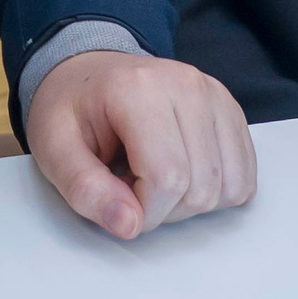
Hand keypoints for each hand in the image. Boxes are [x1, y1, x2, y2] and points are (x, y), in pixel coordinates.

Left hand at [28, 52, 255, 239]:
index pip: (168, 178)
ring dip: (192, 200)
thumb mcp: (53, 148)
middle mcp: (186, 84)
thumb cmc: (72, 109)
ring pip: (229, 186)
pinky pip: (245, 175)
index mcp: (138, 89)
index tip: (118, 200)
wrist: (89, 73)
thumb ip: (84, 189)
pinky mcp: (230, 109)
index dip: (145, 211)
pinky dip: (217, 189)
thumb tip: (129, 225)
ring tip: (155, 174)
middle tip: (132, 184)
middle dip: (165, 208)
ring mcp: (214, 94)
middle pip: (202, 188)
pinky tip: (183, 171)